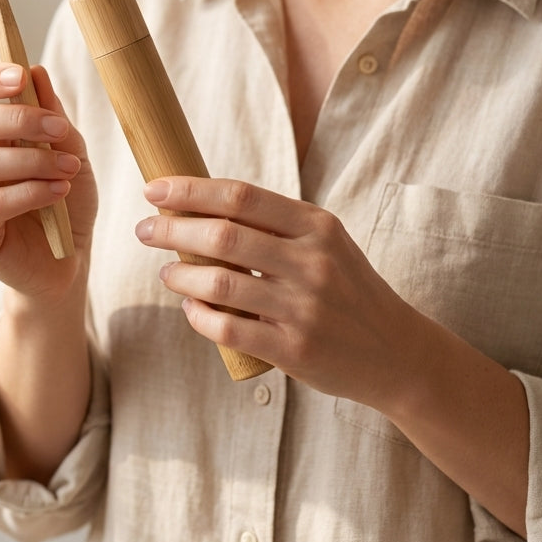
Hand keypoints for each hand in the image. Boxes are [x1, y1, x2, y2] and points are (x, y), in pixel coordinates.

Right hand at [0, 63, 97, 304]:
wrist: (66, 261)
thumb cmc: (63, 199)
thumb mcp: (69, 150)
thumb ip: (52, 115)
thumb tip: (36, 72)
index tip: (20, 75)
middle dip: (18, 118)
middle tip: (59, 128)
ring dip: (33, 160)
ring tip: (69, 168)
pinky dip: (32, 192)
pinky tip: (59, 193)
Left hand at [135, 176, 421, 408]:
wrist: (397, 352)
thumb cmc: (347, 287)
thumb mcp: (324, 241)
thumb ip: (273, 223)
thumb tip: (200, 204)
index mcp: (316, 225)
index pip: (241, 196)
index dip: (191, 190)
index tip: (155, 188)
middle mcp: (311, 262)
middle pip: (223, 234)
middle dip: (172, 228)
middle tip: (145, 230)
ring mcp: (303, 308)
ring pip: (219, 283)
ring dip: (180, 274)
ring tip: (166, 272)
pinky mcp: (294, 350)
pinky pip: (229, 329)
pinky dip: (199, 316)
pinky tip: (191, 307)